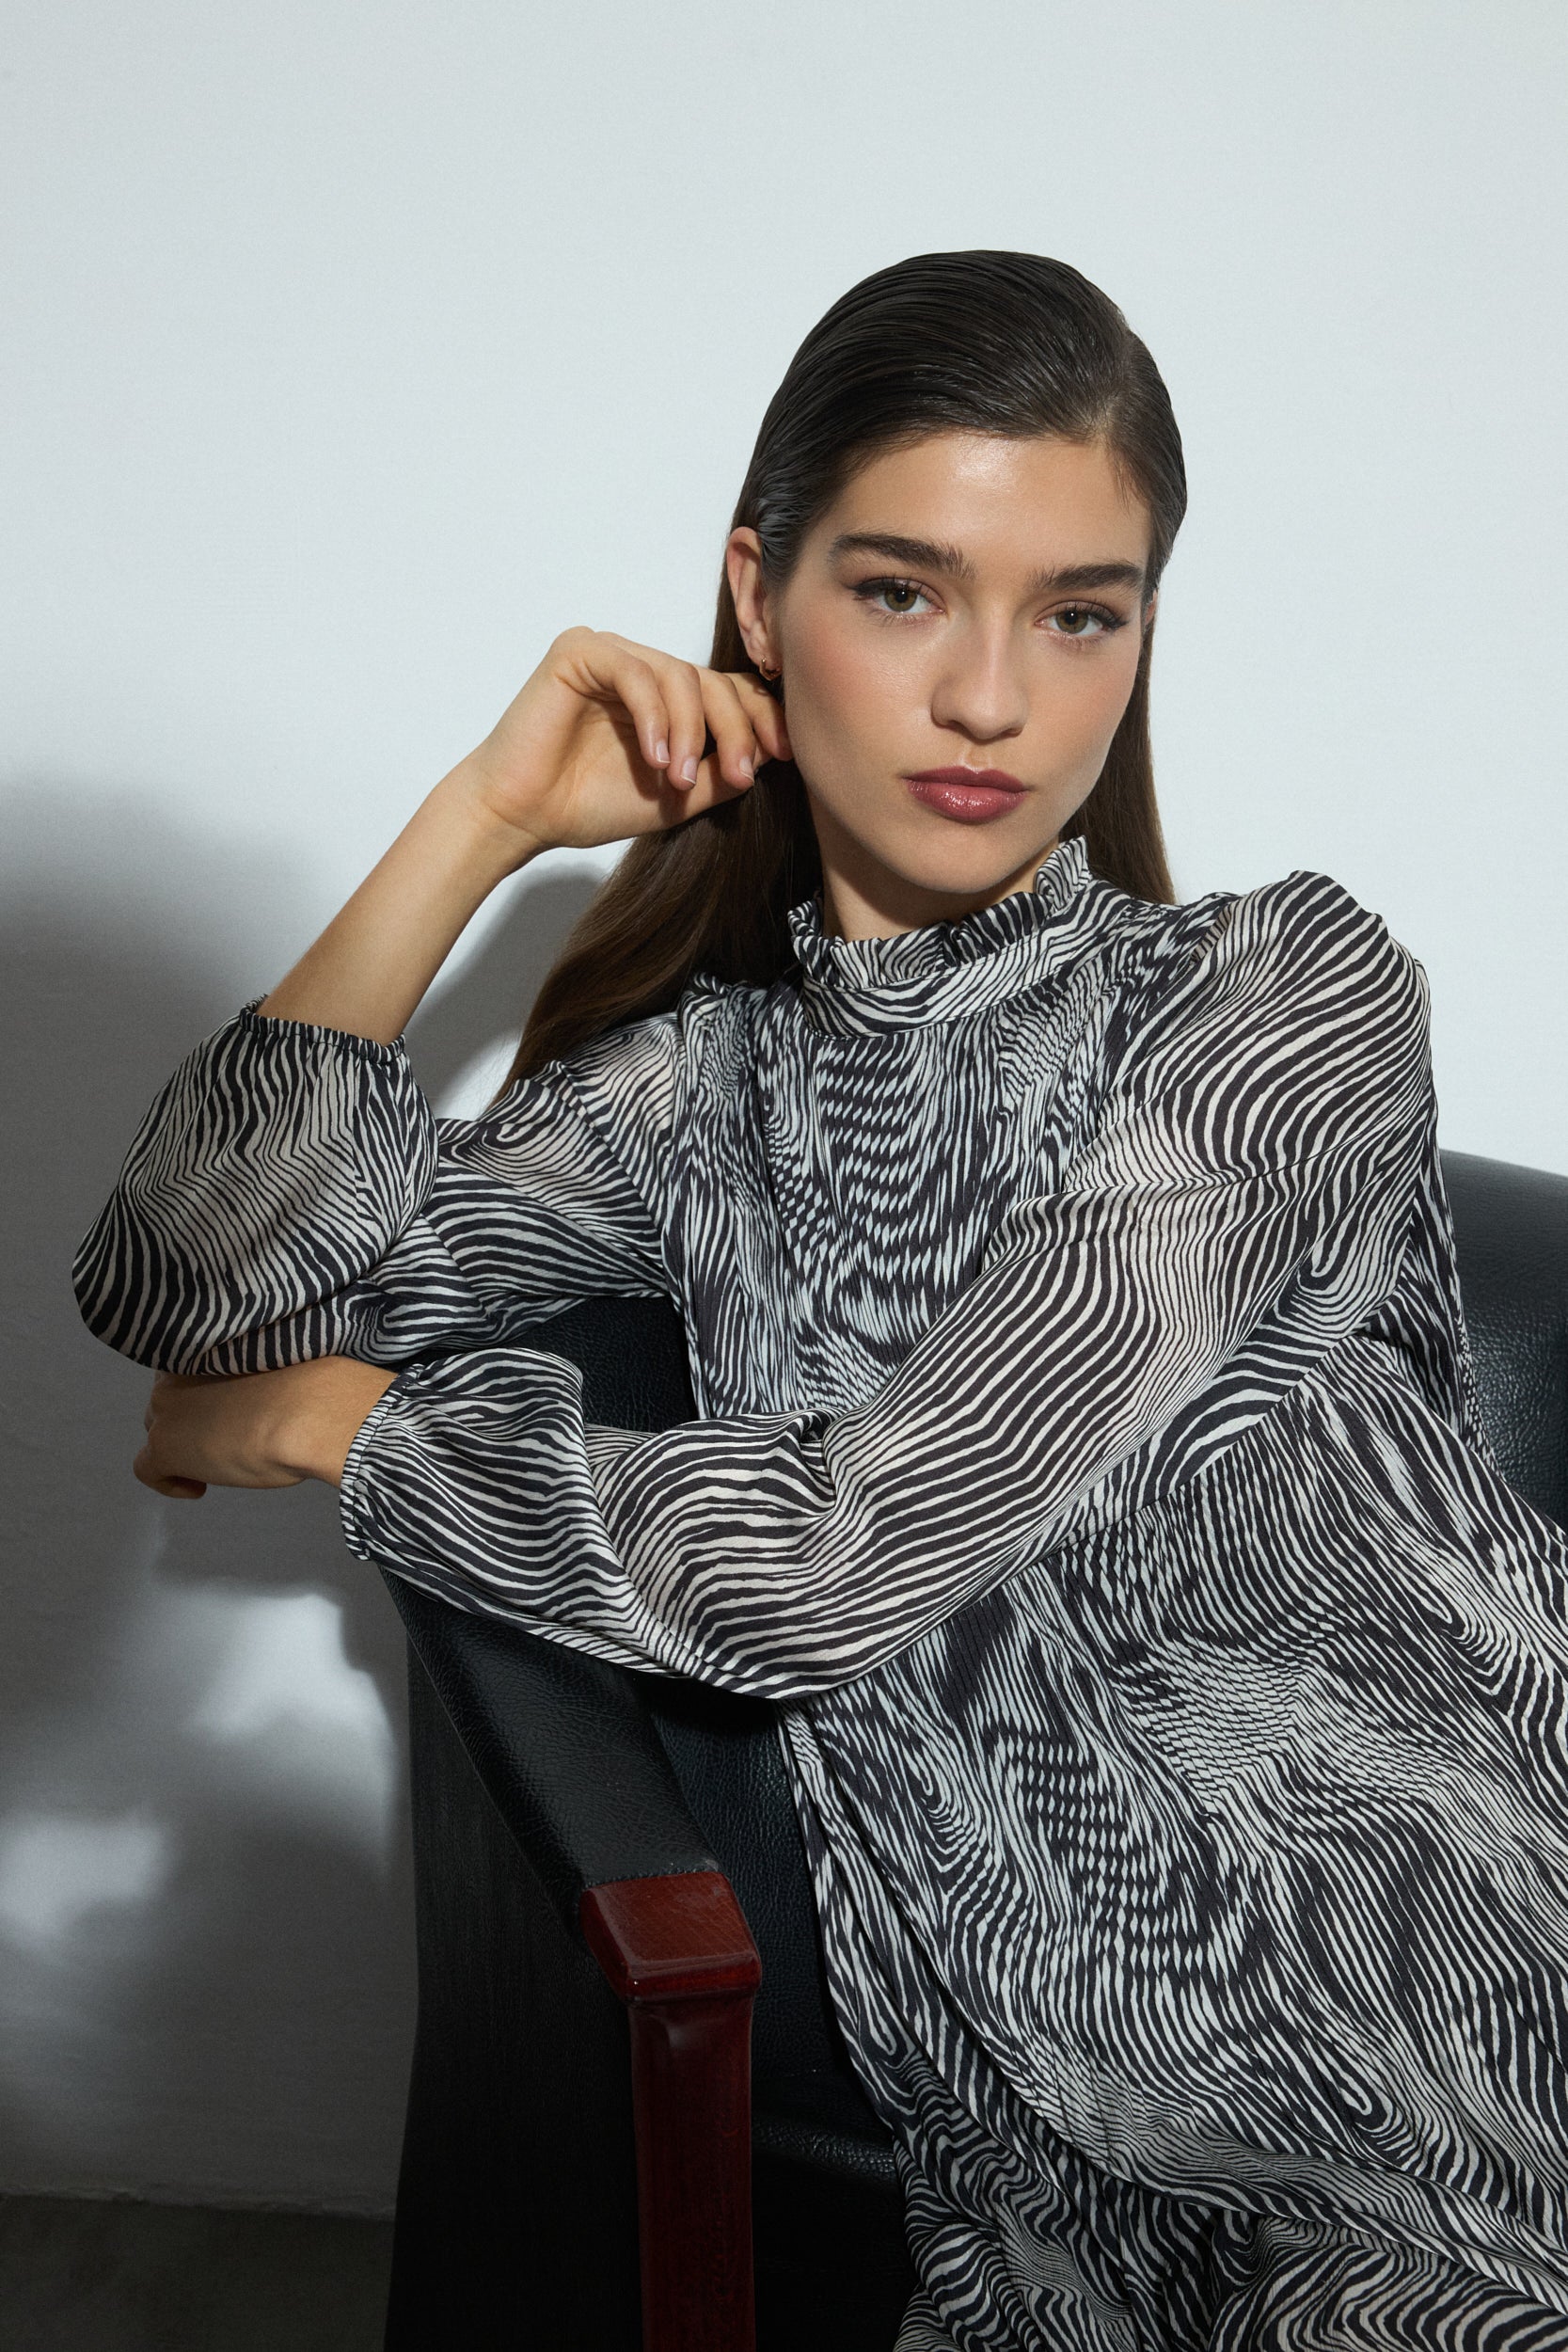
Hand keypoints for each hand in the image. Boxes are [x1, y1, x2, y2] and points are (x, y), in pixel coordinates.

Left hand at [135, 1359, 398, 1498]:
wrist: (309, 1411)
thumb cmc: (311, 1388)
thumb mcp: (278, 1371)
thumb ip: (255, 1377)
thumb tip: (264, 1397)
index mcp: (205, 1346)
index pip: (187, 1372)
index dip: (205, 1397)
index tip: (230, 1413)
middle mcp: (176, 1372)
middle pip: (169, 1403)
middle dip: (191, 1423)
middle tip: (227, 1441)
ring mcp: (165, 1409)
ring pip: (158, 1432)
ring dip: (183, 1449)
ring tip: (219, 1464)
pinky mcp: (164, 1446)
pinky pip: (147, 1471)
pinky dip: (169, 1483)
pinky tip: (199, 1488)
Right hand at [457, 627, 792, 857]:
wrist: (525, 817)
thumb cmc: (590, 805)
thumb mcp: (677, 796)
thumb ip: (721, 772)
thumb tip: (772, 751)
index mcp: (667, 698)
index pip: (730, 690)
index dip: (763, 716)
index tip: (787, 754)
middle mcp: (643, 669)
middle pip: (712, 681)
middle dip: (736, 727)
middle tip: (738, 774)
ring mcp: (612, 655)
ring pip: (679, 675)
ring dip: (690, 731)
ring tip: (677, 779)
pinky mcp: (579, 652)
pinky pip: (634, 672)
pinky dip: (653, 716)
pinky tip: (654, 757)